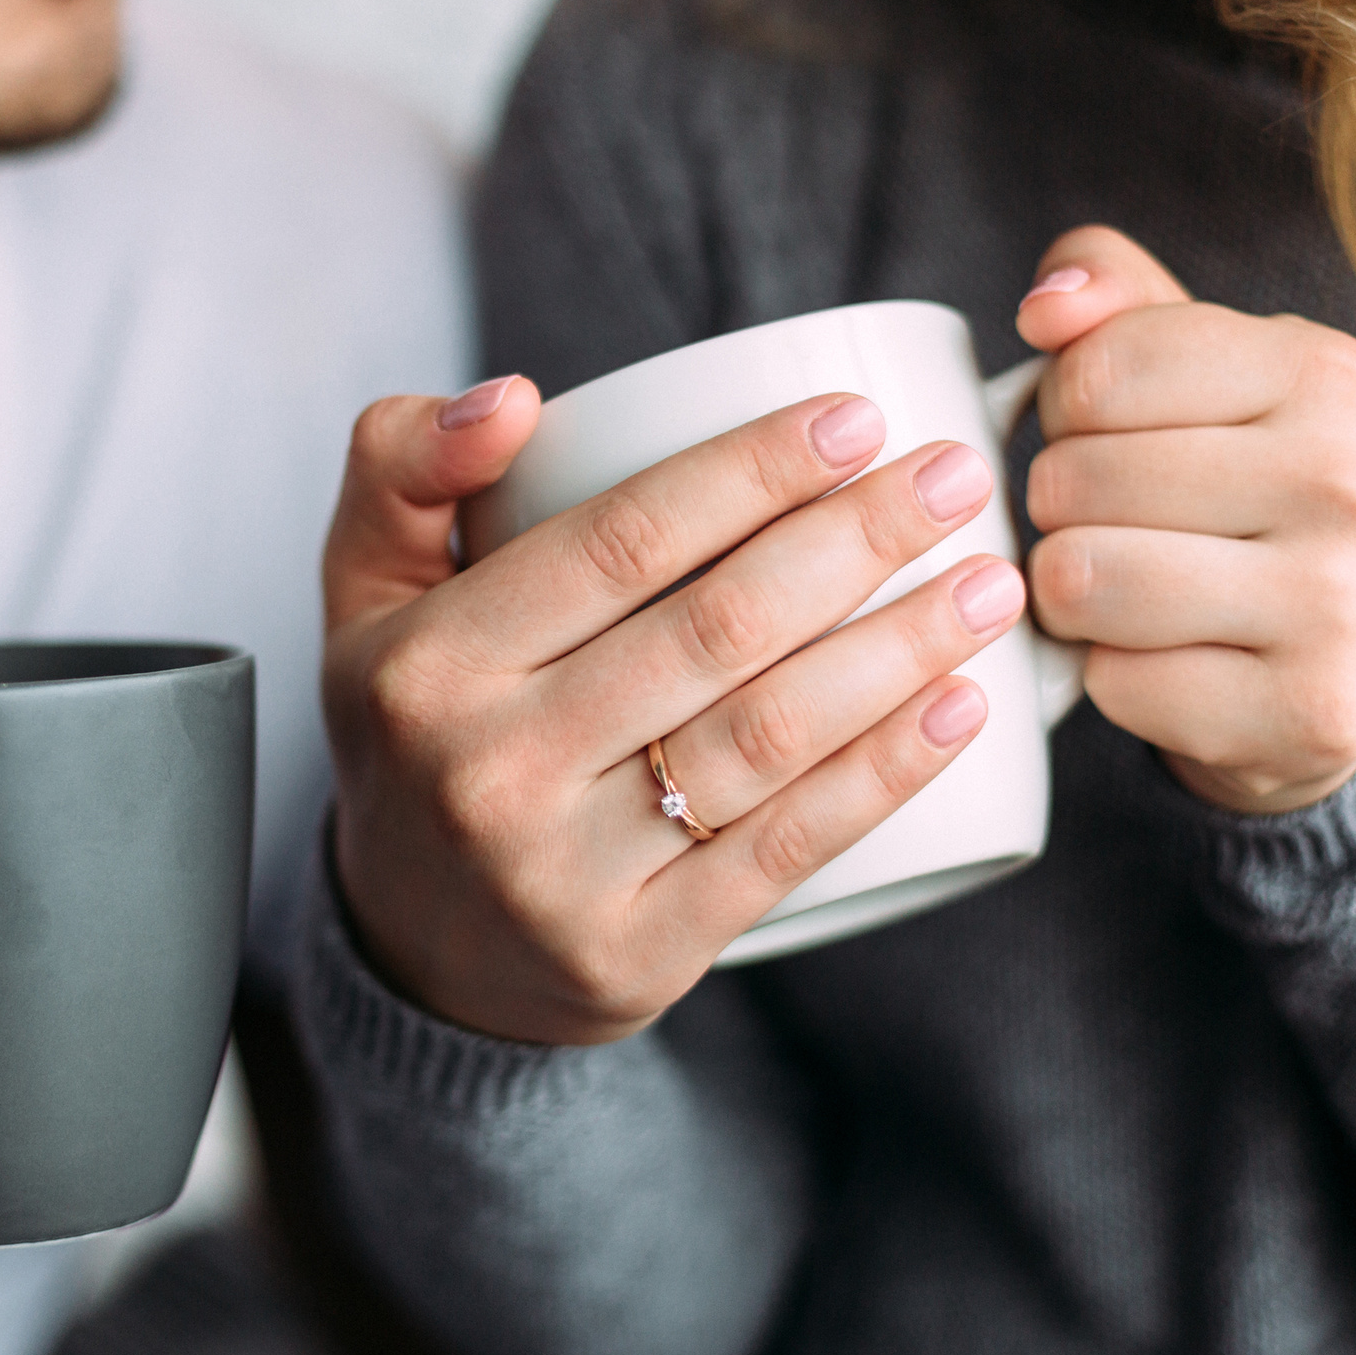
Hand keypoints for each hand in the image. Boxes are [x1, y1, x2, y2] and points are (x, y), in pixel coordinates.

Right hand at [323, 374, 1025, 1045]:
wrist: (410, 953)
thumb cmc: (420, 734)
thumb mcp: (365, 593)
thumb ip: (403, 466)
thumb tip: (516, 398)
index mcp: (430, 665)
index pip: (621, 540)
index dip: (752, 471)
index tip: (858, 420)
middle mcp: (491, 770)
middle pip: (715, 629)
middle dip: (859, 540)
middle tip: (959, 480)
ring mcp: (564, 874)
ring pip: (764, 736)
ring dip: (899, 650)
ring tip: (989, 584)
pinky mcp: (636, 957)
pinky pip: (784, 849)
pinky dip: (883, 773)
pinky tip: (961, 708)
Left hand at [1019, 226, 1355, 813]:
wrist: (1350, 657)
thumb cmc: (1241, 488)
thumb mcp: (1196, 368)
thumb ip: (1113, 298)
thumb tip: (1046, 305)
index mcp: (1324, 371)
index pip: (1094, 372)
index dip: (1062, 411)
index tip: (1106, 435)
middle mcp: (1350, 479)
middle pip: (1074, 479)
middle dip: (1059, 509)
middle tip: (1116, 524)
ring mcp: (1339, 601)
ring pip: (1082, 581)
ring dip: (1068, 596)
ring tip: (1123, 589)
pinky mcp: (1309, 711)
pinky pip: (1114, 683)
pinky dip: (1112, 679)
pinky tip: (1168, 662)